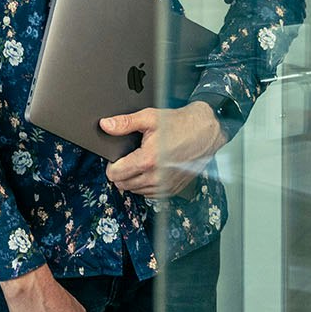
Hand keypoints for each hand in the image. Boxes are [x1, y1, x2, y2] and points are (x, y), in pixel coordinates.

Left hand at [101, 101, 226, 198]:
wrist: (206, 132)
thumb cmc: (180, 124)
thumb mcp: (150, 117)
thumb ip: (125, 123)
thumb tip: (105, 125)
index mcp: (148, 160)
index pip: (115, 175)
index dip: (111, 165)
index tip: (116, 158)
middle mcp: (157, 177)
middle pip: (123, 184)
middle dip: (121, 172)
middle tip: (129, 157)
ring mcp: (165, 185)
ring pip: (135, 190)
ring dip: (133, 179)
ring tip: (142, 162)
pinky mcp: (172, 189)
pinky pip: (150, 194)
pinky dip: (146, 185)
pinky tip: (151, 170)